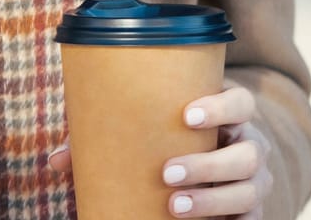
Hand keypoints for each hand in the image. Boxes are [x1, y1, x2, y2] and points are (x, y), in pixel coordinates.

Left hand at [45, 83, 271, 217]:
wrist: (208, 168)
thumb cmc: (169, 140)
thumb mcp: (150, 133)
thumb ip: (107, 139)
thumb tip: (55, 160)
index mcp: (229, 115)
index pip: (241, 102)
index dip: (220, 106)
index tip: (185, 115)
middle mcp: (251, 145)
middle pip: (247, 152)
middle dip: (207, 165)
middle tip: (166, 173)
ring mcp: (256, 181)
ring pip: (249, 190)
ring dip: (212, 201)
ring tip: (173, 206)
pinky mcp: (251, 211)